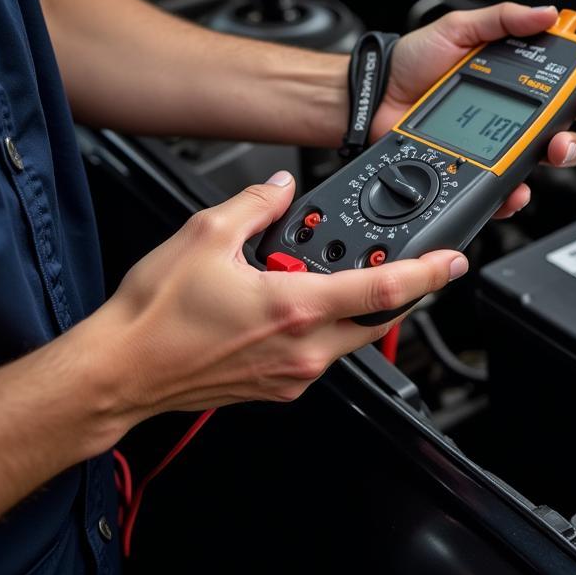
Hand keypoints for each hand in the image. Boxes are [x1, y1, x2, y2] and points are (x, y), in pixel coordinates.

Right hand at [97, 172, 466, 422]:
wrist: (121, 371)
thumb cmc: (155, 317)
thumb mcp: (205, 235)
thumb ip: (255, 204)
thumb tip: (279, 187)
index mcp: (294, 308)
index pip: (382, 291)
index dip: (428, 274)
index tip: (454, 262)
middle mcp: (302, 350)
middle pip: (376, 318)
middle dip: (399, 290)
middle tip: (405, 262)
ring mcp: (292, 374)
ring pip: (349, 337)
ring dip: (354, 306)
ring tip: (331, 275)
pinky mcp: (278, 387)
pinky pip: (319, 354)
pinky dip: (322, 325)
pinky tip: (293, 303)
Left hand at [370, 3, 575, 218]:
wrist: (374, 96)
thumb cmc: (411, 61)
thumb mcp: (459, 28)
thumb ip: (503, 20)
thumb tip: (547, 13)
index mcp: (511, 76)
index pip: (562, 87)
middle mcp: (508, 110)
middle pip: (559, 129)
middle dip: (573, 137)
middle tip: (566, 136)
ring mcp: (492, 143)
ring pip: (537, 161)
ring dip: (551, 162)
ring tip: (546, 157)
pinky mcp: (473, 168)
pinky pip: (502, 187)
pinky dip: (512, 193)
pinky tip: (512, 187)